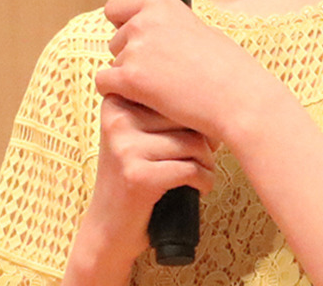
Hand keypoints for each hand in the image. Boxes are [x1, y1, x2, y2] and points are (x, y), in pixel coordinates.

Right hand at [69, 91, 217, 276]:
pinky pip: (190, 169)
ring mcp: (124, 147)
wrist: (108, 228)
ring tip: (203, 172)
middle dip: (206, 138)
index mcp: (116, 101)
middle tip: (205, 156)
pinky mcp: (136, 175)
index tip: (201, 133)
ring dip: (208, 161)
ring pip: (192, 142)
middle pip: (185, 115)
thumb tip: (214, 102)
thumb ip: (162, 111)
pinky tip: (201, 187)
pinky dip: (204, 180)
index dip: (195, 113)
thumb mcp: (138, 134)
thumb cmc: (133, 175)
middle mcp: (116, 119)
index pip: (173, 93)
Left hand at [102, 0, 275, 142]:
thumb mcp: (199, 29)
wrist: (238, 97)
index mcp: (161, 3)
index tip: (136, 39)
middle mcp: (144, 20)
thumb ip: (169, 27)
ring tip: (162, 90)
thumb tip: (150, 33)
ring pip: (112, 64)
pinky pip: (105, 84)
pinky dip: (120, 94)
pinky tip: (146, 100)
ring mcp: (135, 48)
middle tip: (162, 73)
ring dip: (129, 78)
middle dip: (131, 57)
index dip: (124, 25)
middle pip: (115, 40)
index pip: (115, 8)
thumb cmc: (228, 68)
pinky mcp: (129, 78)